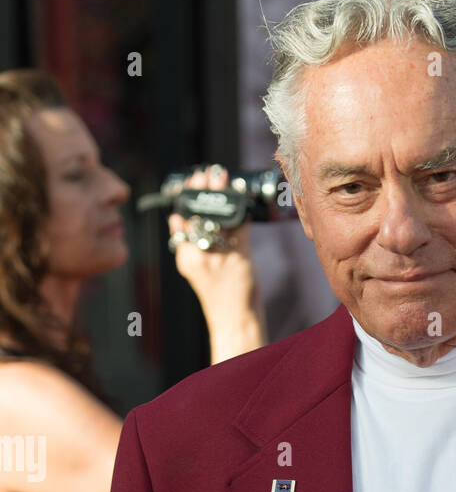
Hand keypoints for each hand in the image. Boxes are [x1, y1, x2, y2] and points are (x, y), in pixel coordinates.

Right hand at [168, 165, 265, 359]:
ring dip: (219, 192)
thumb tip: (178, 221)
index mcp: (185, 257)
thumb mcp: (194, 271)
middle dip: (201, 189)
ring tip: (220, 176)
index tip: (188, 182)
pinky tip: (241, 195)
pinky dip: (241, 208)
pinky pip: (239, 224)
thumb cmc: (218, 297)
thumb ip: (185, 247)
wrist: (234, 318)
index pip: (180, 221)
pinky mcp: (240, 254)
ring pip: (218, 214)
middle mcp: (198, 254)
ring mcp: (219, 253)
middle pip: (197, 213)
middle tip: (206, 173)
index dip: (184, 199)